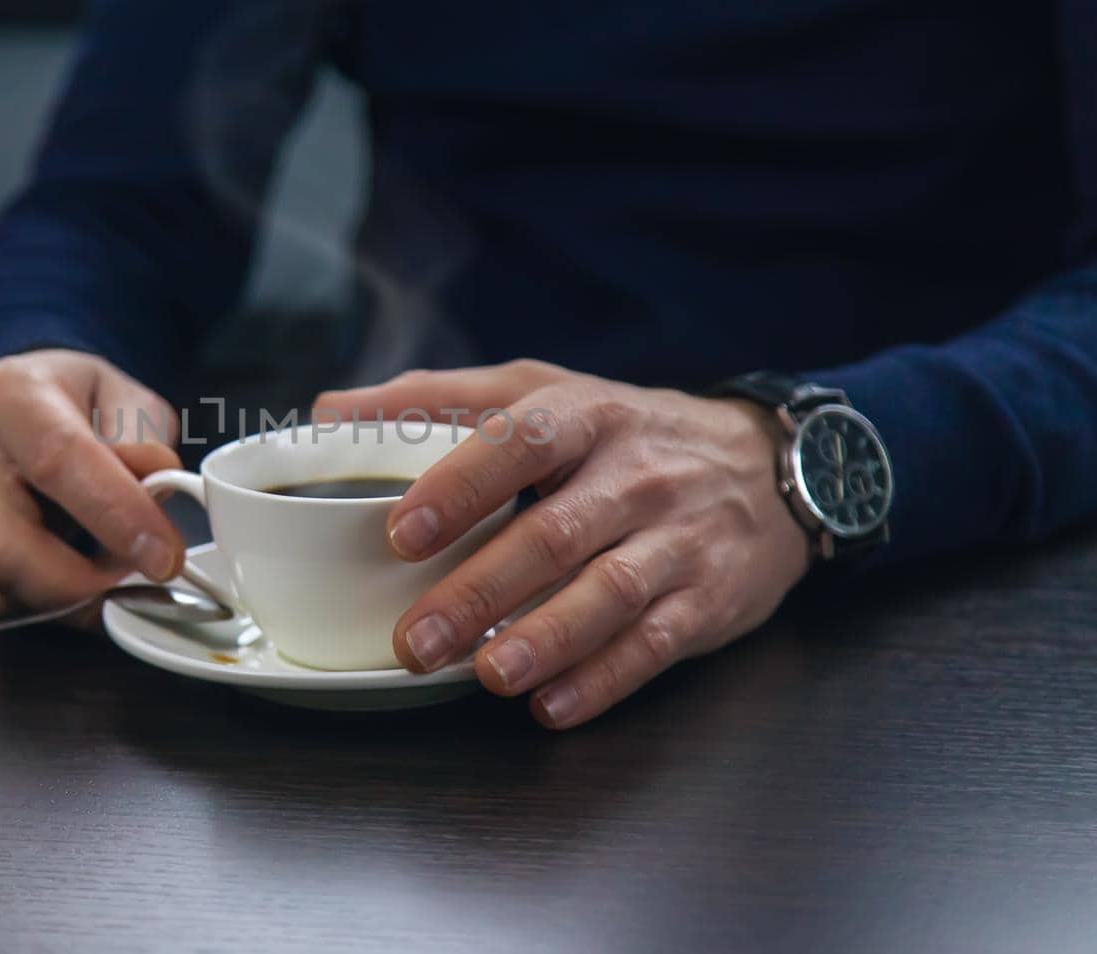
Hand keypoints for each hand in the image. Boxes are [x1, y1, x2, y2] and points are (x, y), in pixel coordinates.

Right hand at [0, 349, 184, 621]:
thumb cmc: (71, 405)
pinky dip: (38, 600)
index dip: (115, 516)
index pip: (58, 461)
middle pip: (3, 547)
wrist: (12, 409)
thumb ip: (145, 439)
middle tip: (133, 579)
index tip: (163, 556)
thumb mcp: (124, 398)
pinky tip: (61, 568)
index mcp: (7, 395)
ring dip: (64, 597)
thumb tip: (153, 485)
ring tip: (102, 569)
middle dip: (80, 584)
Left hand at [314, 360, 810, 729]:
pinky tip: (551, 704)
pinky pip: (655, 643)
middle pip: (553, 533)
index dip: (460, 486)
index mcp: (582, 417)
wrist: (766, 467)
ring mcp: (676, 538)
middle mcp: (634, 475)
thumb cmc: (622, 433)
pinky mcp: (708, 598)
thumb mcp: (540, 393)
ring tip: (486, 675)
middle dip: (480, 590)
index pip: (521, 441)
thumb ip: (435, 400)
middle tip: (414, 639)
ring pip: (608, 591)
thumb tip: (330, 409)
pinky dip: (604, 677)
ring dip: (544, 638)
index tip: (400, 532)